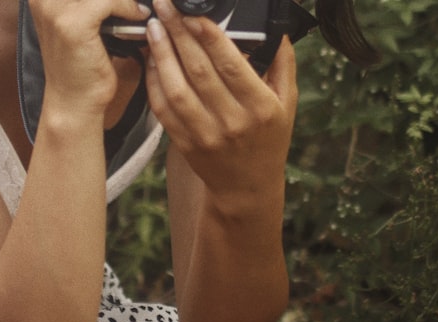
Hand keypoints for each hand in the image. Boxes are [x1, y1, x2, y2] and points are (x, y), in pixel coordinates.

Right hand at [28, 0, 151, 121]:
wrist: (74, 102)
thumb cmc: (81, 64)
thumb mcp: (82, 21)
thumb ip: (93, 1)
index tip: (123, 1)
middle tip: (135, 2)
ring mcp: (55, 9)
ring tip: (138, 7)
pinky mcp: (73, 24)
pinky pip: (110, 1)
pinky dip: (129, 7)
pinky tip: (138, 18)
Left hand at [145, 0, 297, 199]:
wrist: (247, 188)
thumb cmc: (268, 140)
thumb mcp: (286, 103)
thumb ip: (282, 63)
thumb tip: (277, 26)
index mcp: (260, 107)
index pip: (231, 64)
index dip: (208, 35)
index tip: (192, 11)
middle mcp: (232, 122)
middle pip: (199, 71)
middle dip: (178, 33)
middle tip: (165, 6)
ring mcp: (206, 135)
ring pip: (176, 89)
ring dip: (161, 55)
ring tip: (153, 27)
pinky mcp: (185, 144)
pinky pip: (164, 110)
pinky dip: (154, 83)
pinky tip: (151, 60)